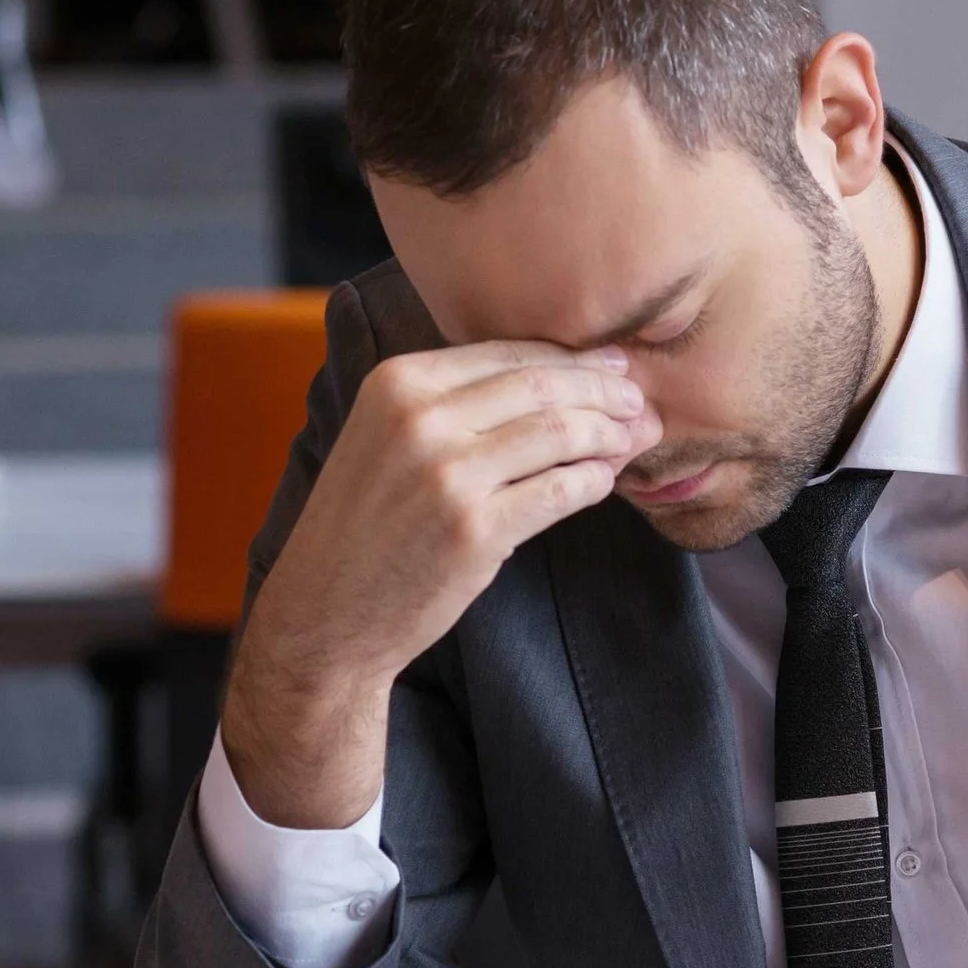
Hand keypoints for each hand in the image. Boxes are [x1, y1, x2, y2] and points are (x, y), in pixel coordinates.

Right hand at [221, 341, 657, 828]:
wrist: (325, 614)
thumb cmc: (366, 527)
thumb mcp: (385, 440)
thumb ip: (451, 404)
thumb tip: (554, 376)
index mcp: (397, 383)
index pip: (509, 353)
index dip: (574, 359)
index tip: (616, 367)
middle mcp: (420, 419)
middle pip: (542, 386)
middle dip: (605, 391)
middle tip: (641, 403)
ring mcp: (448, 475)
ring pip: (559, 434)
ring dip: (609, 435)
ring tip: (636, 440)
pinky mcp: (474, 530)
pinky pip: (558, 492)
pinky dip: (593, 481)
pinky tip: (606, 481)